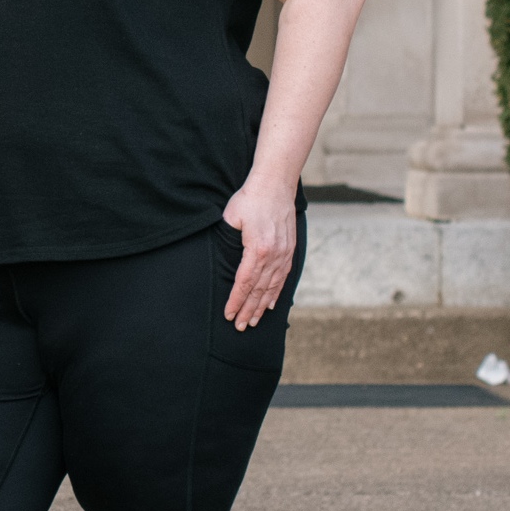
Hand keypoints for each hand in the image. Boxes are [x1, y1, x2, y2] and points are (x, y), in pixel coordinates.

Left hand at [220, 175, 300, 333]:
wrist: (276, 184)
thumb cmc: (251, 198)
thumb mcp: (231, 217)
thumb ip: (227, 239)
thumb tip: (220, 257)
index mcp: (258, 249)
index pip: (245, 283)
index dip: (236, 301)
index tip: (229, 314)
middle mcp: (274, 255)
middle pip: (259, 290)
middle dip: (248, 310)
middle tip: (240, 326)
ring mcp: (284, 254)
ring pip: (272, 287)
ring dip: (262, 306)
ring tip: (253, 321)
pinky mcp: (289, 250)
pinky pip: (283, 277)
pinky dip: (276, 293)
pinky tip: (270, 304)